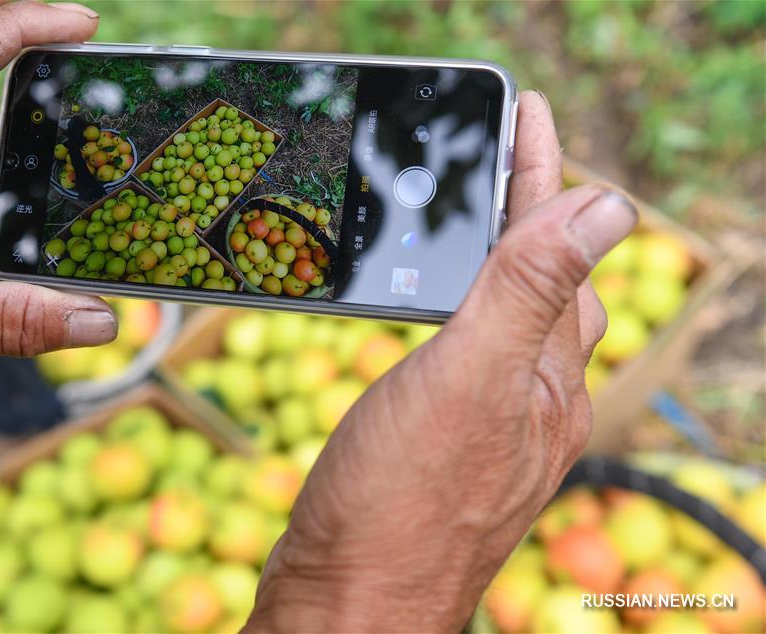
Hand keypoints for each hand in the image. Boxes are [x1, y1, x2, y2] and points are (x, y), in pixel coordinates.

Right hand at [245, 92, 637, 631]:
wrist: (349, 600)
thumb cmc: (403, 501)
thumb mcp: (473, 381)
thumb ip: (532, 293)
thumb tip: (608, 208)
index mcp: (548, 377)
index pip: (556, 248)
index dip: (542, 172)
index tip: (526, 110)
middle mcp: (532, 400)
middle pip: (547, 280)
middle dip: (532, 207)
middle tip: (504, 150)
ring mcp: (490, 425)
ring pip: (511, 318)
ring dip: (502, 257)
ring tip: (480, 211)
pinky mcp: (446, 443)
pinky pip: (472, 354)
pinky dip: (465, 309)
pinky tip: (442, 309)